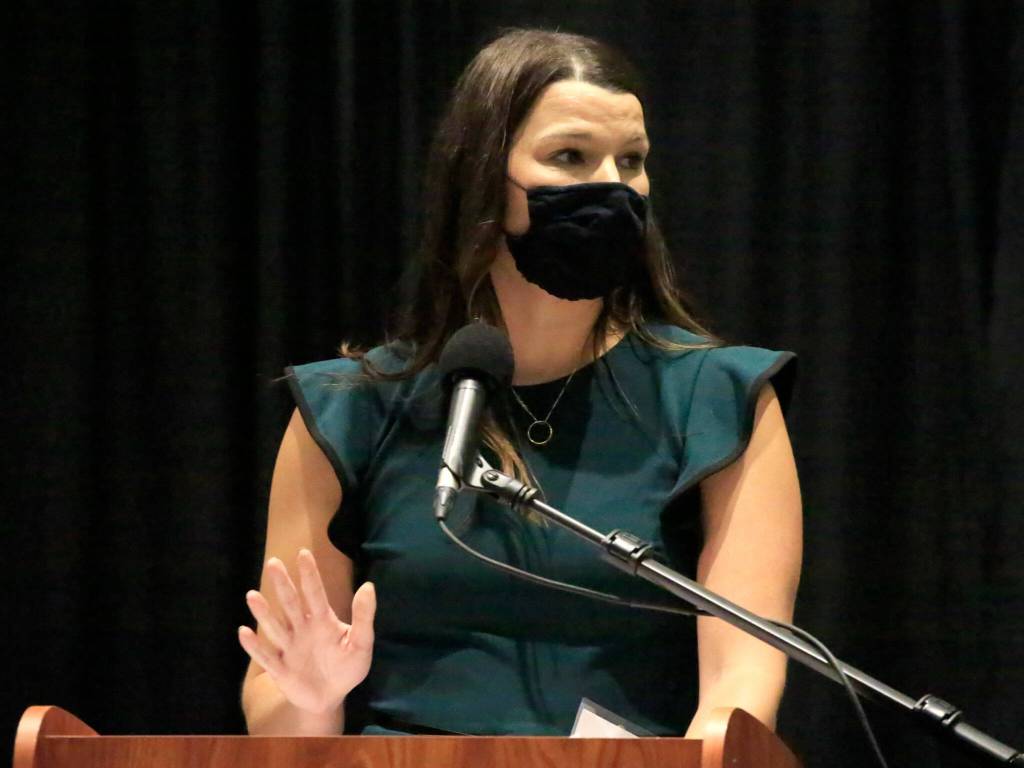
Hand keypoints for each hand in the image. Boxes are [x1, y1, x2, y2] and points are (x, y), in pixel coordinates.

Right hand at [238, 549, 375, 714]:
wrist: (331, 698)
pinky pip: (266, 656)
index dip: (310, 574)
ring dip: (264, 612)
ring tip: (252, 596)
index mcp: (322, 620)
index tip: (304, 553)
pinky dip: (254, 646)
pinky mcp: (280, 669)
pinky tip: (244, 632)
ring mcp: (289, 648)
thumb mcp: (361, 643)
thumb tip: (369, 586)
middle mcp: (302, 629)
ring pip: (275, 627)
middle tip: (273, 562)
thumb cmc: (347, 667)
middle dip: (283, 584)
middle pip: (291, 604)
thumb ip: (364, 616)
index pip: (315, 593)